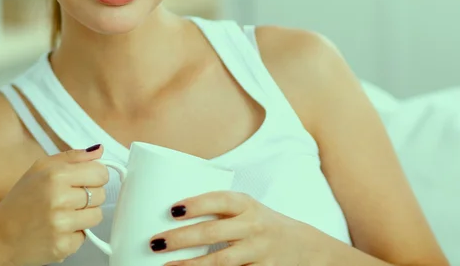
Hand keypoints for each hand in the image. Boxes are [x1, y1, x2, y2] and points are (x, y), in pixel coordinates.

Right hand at [0, 144, 108, 265]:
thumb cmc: (20, 201)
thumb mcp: (41, 168)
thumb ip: (73, 157)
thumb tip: (99, 150)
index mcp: (56, 175)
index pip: (101, 172)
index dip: (96, 176)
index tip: (86, 180)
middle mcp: (59, 199)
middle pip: (101, 194)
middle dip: (90, 196)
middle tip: (69, 199)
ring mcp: (61, 224)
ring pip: (97, 216)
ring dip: (84, 216)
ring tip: (64, 214)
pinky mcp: (62, 246)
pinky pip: (85, 236)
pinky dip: (74, 234)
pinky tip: (58, 229)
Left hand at [149, 191, 307, 265]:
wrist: (302, 247)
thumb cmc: (261, 223)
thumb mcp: (245, 209)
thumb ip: (218, 210)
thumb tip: (171, 214)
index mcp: (246, 204)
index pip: (219, 200)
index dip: (196, 204)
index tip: (172, 210)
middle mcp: (253, 226)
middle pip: (213, 232)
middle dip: (182, 238)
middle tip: (157, 242)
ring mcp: (258, 252)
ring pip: (221, 262)